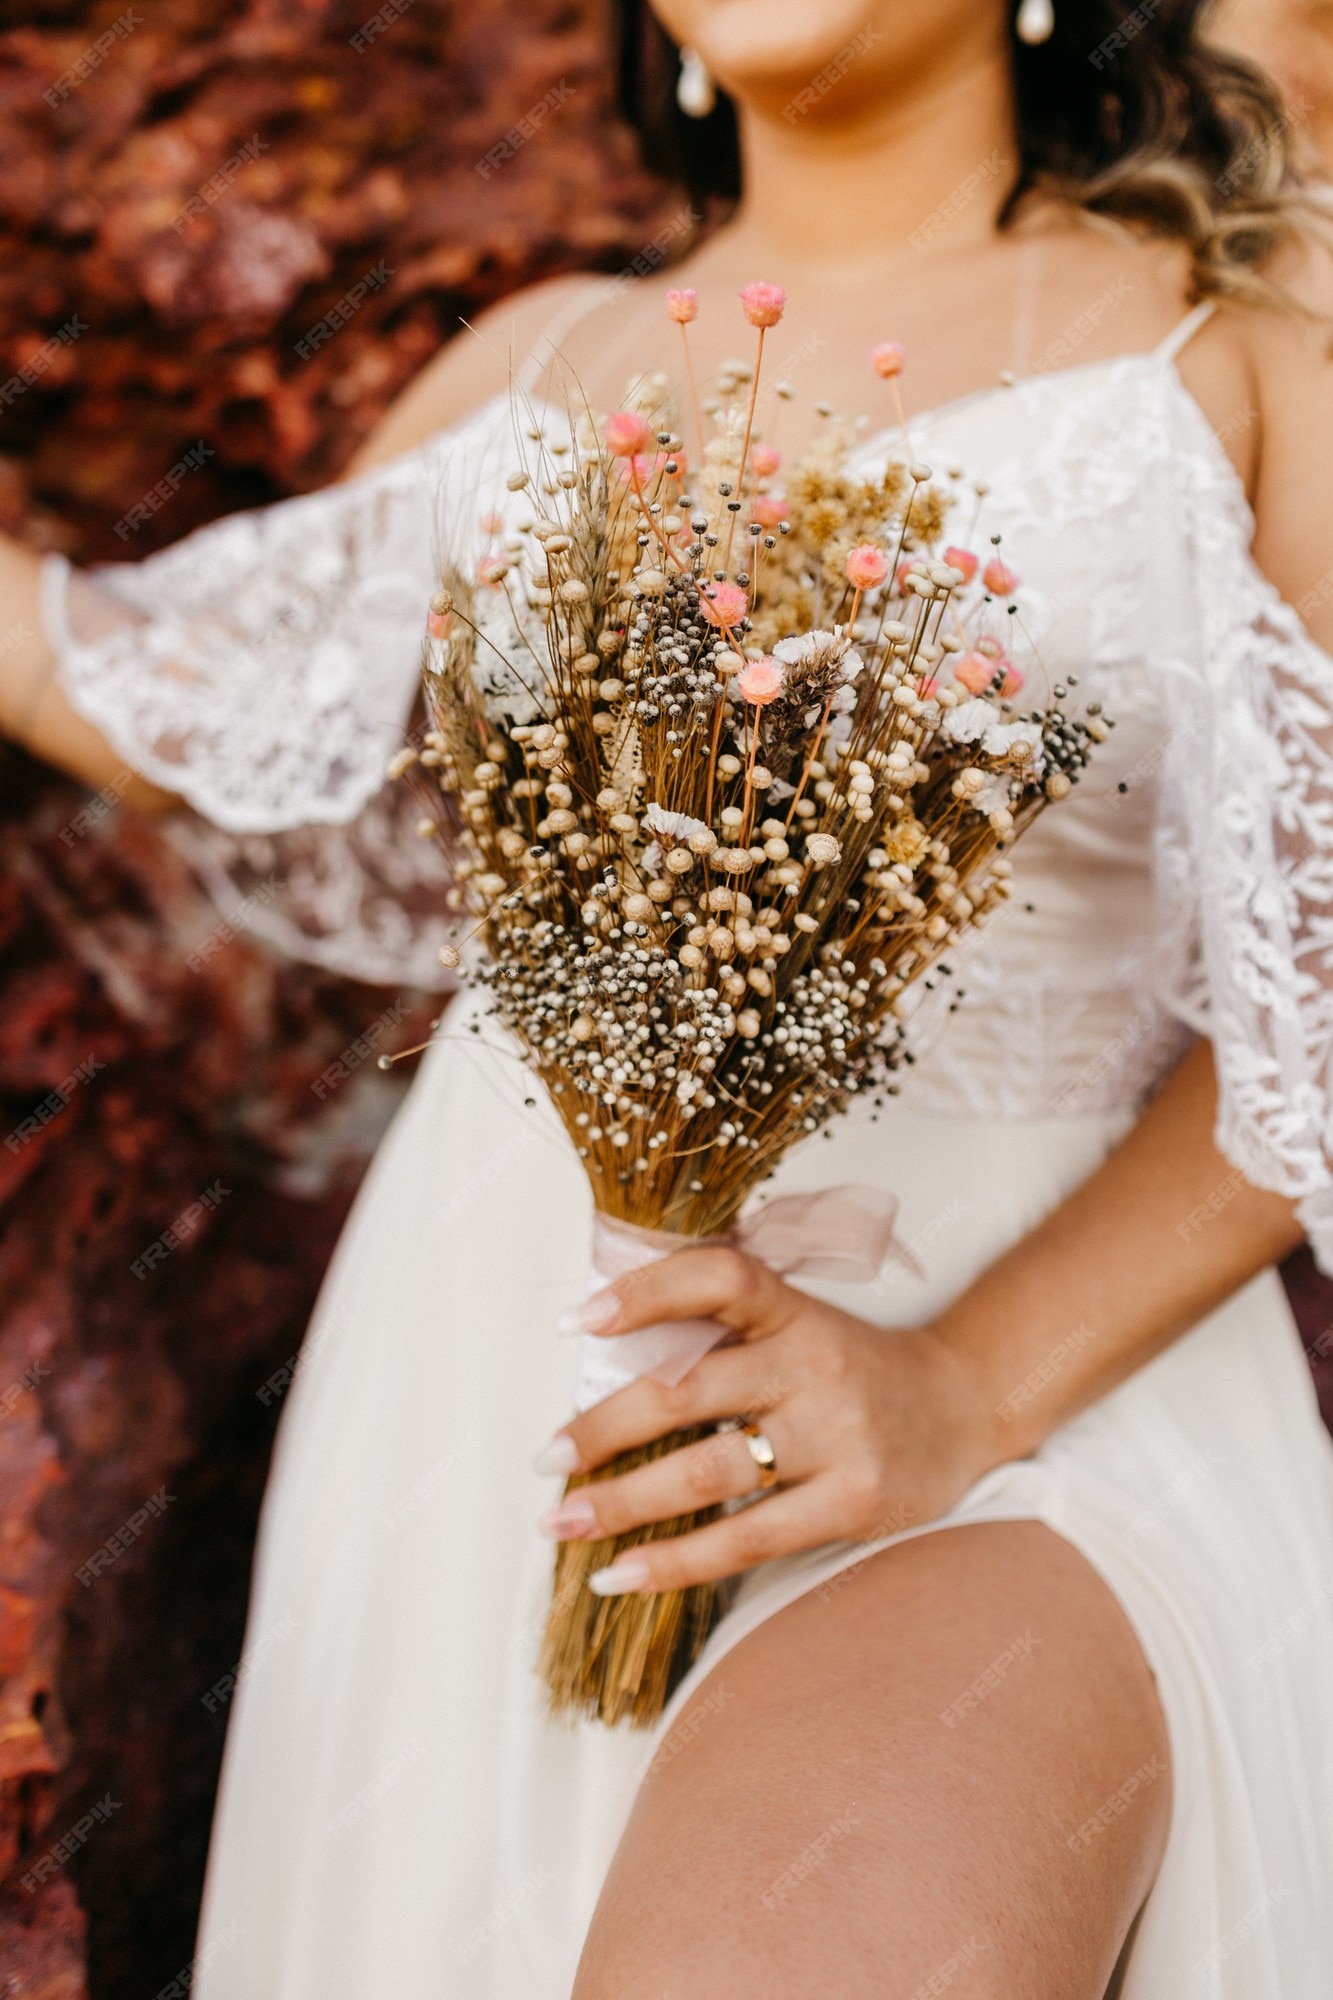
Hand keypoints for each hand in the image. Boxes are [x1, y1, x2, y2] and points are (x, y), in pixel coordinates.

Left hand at [537, 1246, 1003, 1594]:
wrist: (964, 1407)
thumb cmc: (852, 1366)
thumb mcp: (799, 1321)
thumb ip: (723, 1328)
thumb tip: (603, 1347)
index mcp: (794, 1310)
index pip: (719, 1279)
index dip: (646, 1292)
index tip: (577, 1322)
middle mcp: (814, 1365)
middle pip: (686, 1392)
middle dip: (601, 1429)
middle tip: (544, 1459)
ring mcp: (836, 1437)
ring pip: (704, 1474)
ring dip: (621, 1503)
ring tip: (563, 1521)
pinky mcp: (851, 1503)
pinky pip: (744, 1540)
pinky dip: (673, 1562)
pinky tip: (621, 1574)